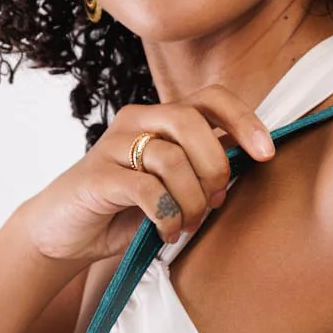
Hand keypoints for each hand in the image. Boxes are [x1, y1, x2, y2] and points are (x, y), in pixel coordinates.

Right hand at [16, 87, 275, 264]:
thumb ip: (202, 170)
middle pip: (192, 123)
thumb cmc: (125, 211)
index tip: (266, 154)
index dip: (244, 121)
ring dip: (191, 201)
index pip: (211, 99)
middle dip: (214, 169)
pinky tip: (166, 232)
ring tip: (188, 224)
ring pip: (171, 159)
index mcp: (161, 119)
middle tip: (214, 204)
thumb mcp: (173, 187)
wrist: (66, 234)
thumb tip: (247, 162)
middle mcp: (137, 121)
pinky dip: (166, 216)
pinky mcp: (98, 176)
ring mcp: (114, 146)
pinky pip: (147, 190)